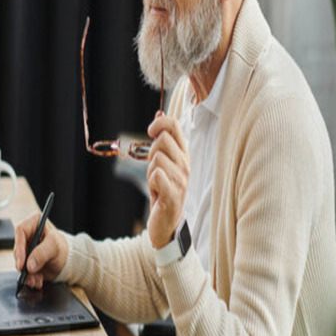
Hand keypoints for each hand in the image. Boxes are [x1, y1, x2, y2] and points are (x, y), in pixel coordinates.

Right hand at [13, 214, 67, 290]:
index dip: (19, 247)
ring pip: (19, 262)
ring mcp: (25, 248)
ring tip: (36, 280)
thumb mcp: (55, 246)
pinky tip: (37, 281)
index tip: (22, 263)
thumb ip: (42, 253)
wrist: (65, 260)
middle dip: (23, 265)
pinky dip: (30, 278)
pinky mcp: (25, 260)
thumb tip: (30, 264)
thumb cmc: (61, 247)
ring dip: (27, 274)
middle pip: (18, 249)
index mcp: (33, 222)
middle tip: (29, 275)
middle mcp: (27, 235)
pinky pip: (23, 270)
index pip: (20, 231)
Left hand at [146, 111, 189, 248]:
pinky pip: (156, 175)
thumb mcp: (164, 161)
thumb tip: (160, 113)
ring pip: (156, 159)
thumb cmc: (164, 190)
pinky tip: (156, 193)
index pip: (174, 126)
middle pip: (162, 140)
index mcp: (183, 154)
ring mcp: (181, 179)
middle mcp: (185, 164)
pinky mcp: (173, 194)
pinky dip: (151, 183)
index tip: (151, 131)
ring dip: (150, 172)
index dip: (160, 123)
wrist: (167, 222)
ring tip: (156, 184)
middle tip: (155, 170)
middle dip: (151, 153)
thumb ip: (164, 139)